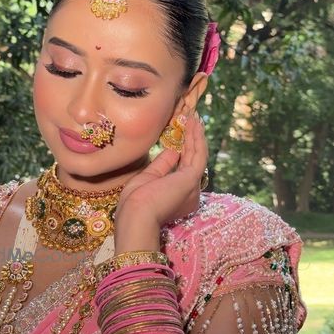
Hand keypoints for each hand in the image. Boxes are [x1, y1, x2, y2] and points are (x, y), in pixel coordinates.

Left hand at [113, 114, 206, 251]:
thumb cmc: (135, 203)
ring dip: (195, 135)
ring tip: (194, 117)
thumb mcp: (149, 179)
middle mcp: (190, 194)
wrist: (136, 216)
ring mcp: (192, 187)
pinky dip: (197, 138)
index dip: (183, 151)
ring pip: (197, 156)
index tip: (180, 134)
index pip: (182, 170)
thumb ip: (163, 164)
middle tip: (191, 120)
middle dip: (191, 139)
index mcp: (177, 198)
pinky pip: (198, 154)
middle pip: (192, 161)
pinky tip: (194, 124)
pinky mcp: (192, 179)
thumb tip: (175, 150)